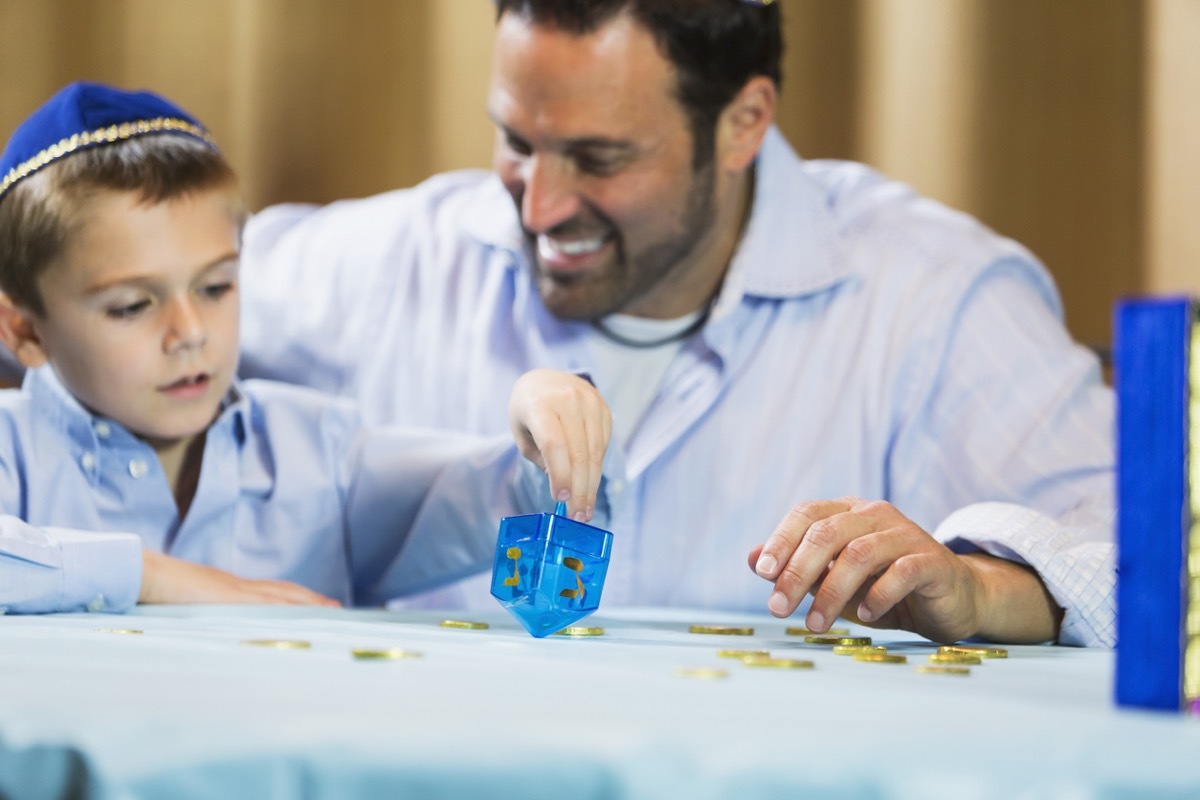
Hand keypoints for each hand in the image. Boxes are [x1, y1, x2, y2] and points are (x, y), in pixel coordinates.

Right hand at [139, 550, 341, 606]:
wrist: (141, 573)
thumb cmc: (153, 590)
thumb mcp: (182, 606)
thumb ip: (197, 614)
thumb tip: (201, 628)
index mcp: (226, 588)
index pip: (269, 592)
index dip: (293, 598)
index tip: (314, 604)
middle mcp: (236, 585)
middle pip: (283, 591)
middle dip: (310, 599)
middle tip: (337, 607)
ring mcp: (234, 589)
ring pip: (281, 595)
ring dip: (307, 602)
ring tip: (331, 609)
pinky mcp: (229, 597)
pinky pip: (265, 603)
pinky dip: (287, 609)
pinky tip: (303, 615)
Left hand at [509, 369, 611, 521]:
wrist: (547, 379)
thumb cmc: (529, 409)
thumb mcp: (521, 432)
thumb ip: (539, 458)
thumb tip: (563, 486)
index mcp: (541, 405)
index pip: (555, 444)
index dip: (560, 474)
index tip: (560, 499)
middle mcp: (569, 401)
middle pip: (579, 453)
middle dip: (579, 489)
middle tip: (577, 516)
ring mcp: (591, 403)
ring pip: (595, 453)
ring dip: (591, 485)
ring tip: (585, 509)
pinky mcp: (604, 409)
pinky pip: (603, 446)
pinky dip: (596, 469)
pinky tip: (589, 486)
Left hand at [747, 497, 1059, 643]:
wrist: (951, 599)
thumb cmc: (883, 587)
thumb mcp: (834, 578)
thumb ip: (796, 567)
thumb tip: (751, 560)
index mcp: (847, 511)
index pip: (806, 514)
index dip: (781, 540)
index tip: (763, 574)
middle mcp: (875, 514)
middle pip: (826, 534)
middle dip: (797, 572)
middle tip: (777, 609)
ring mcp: (906, 534)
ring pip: (859, 553)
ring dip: (830, 592)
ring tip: (815, 625)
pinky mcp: (933, 560)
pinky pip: (901, 571)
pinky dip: (877, 595)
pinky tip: (863, 617)